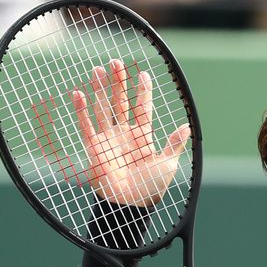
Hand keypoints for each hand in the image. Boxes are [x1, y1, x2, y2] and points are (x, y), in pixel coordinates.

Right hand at [71, 59, 189, 206]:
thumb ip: (174, 144)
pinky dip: (82, 110)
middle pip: (121, 102)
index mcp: (143, 136)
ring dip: (100, 90)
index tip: (143, 74)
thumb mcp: (167, 163)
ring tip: (97, 69)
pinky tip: (79, 93)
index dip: (143, 91)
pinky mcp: (94, 148)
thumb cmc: (150, 187)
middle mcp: (125, 134)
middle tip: (115, 62)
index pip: (143, 108)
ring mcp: (109, 139)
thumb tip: (187, 127)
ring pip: (103, 108)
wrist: (130, 203)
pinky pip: (86, 125)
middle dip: (118, 83)